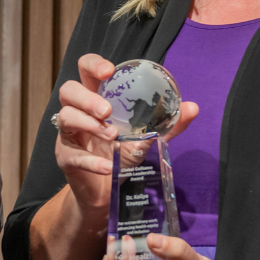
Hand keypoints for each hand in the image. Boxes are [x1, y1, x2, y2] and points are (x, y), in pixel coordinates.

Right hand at [52, 53, 200, 221]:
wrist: (108, 193)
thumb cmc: (122, 156)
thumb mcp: (147, 138)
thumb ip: (168, 123)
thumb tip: (193, 108)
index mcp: (96, 98)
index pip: (85, 70)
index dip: (93, 65)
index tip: (109, 71)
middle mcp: (78, 112)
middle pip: (68, 90)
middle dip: (87, 98)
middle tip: (107, 110)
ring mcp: (69, 135)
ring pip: (66, 117)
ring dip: (89, 124)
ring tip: (112, 136)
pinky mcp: (65, 158)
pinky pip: (73, 155)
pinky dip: (92, 161)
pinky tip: (107, 167)